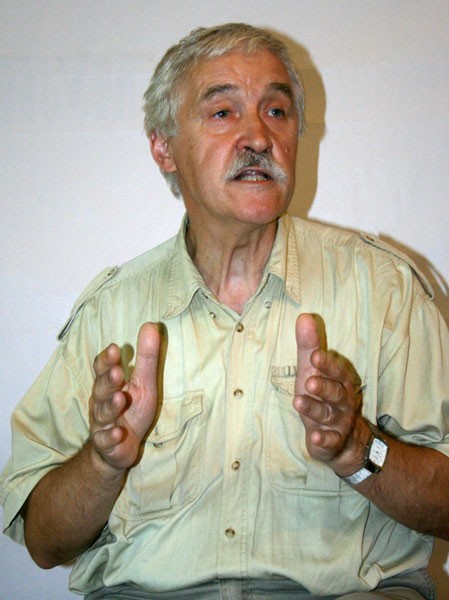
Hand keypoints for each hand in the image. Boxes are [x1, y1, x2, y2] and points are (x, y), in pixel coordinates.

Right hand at [89, 322, 159, 471]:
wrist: (118, 448)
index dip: (106, 360)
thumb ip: (146, 357)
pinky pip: (106, 440)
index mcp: (108, 384)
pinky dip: (111, 436)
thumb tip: (152, 324)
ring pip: (102, 414)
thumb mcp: (143, 383)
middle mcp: (101, 402)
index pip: (102, 369)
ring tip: (120, 398)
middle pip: (100, 389)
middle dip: (108, 380)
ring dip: (110, 406)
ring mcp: (102, 424)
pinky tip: (119, 432)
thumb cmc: (130, 410)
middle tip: (117, 372)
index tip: (114, 348)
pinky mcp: (107, 444)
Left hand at [293, 313, 363, 473]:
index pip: (336, 370)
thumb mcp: (313, 371)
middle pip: (335, 392)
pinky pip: (329, 440)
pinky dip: (322, 438)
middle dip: (323, 386)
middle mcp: (343, 401)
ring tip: (298, 401)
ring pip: (328, 414)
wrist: (343, 440)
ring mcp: (339, 422)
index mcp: (340, 381)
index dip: (327, 364)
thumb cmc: (324, 396)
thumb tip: (304, 316)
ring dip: (314, 409)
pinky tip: (313, 436)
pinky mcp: (332, 442)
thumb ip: (310, 346)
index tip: (315, 355)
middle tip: (309, 381)